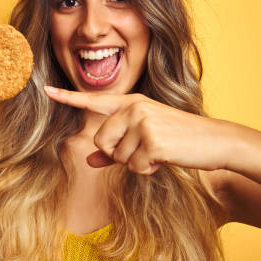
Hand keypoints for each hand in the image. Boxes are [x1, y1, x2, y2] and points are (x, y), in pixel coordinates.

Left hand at [44, 86, 233, 174]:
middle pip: (100, 141)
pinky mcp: (152, 139)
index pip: (94, 100)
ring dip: (136, 163)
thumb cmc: (178, 140)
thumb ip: (114, 149)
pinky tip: (164, 158)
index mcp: (130, 102)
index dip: (68, 97)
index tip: (46, 90)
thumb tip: (88, 161)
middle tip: (143, 150)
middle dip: (118, 155)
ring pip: (117, 157)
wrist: (214, 141)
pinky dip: (148, 169)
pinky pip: (134, 167)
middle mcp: (134, 107)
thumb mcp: (145, 139)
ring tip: (158, 152)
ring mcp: (143, 121)